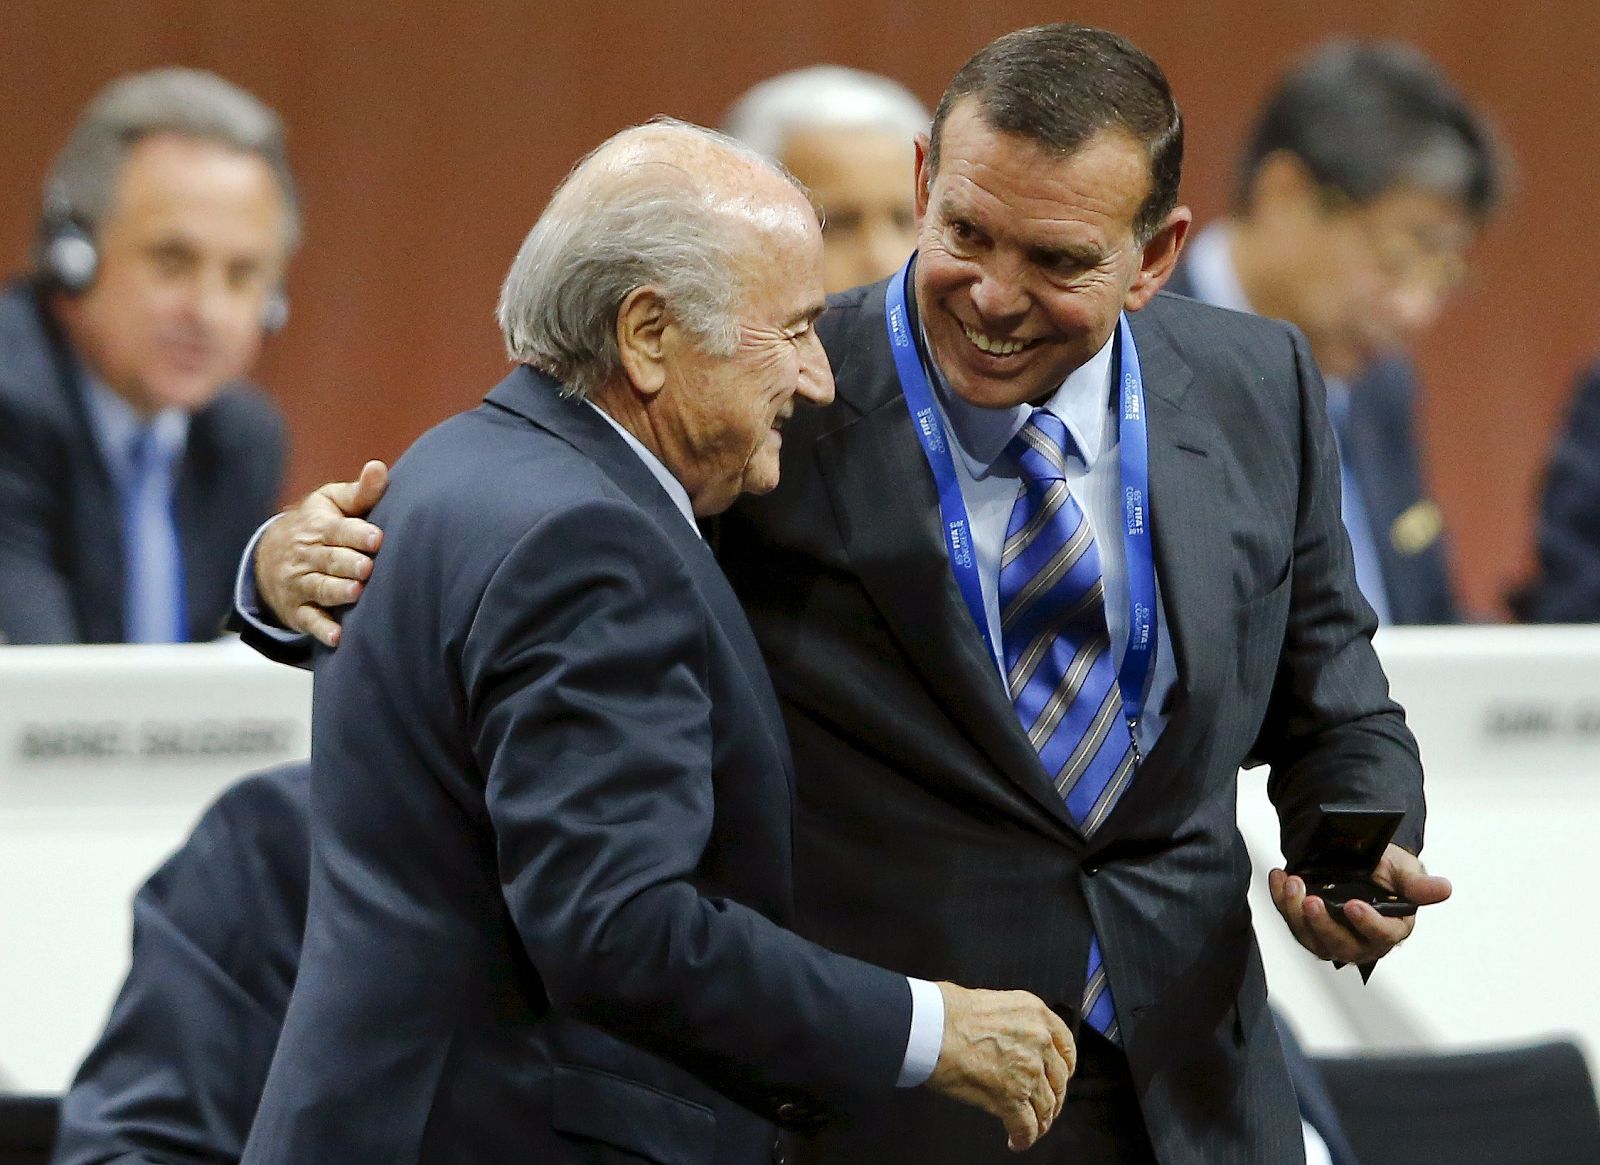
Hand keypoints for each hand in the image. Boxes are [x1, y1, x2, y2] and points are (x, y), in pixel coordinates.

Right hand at [255, 460, 388, 645]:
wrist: (268, 554)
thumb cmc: (315, 525)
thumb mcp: (330, 502)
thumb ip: (359, 491)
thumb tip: (379, 467)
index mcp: (319, 527)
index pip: (338, 530)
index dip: (357, 534)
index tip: (377, 538)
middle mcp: (307, 555)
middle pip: (329, 560)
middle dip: (347, 564)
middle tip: (367, 568)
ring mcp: (300, 583)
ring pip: (319, 588)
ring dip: (337, 592)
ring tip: (355, 593)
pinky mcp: (298, 609)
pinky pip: (309, 620)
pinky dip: (322, 629)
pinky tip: (338, 637)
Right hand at [924, 982, 1073, 1152]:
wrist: (931, 1026)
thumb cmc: (947, 1011)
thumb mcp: (995, 1003)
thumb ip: (1013, 1024)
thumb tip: (1009, 1041)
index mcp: (1036, 1014)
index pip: (1065, 1047)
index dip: (1063, 1068)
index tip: (1060, 1077)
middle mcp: (1039, 1041)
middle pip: (1058, 1080)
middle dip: (1052, 1098)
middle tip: (1043, 1107)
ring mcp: (1028, 1071)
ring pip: (1046, 1106)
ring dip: (1040, 1122)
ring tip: (1030, 1128)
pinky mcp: (1011, 1097)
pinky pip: (1026, 1126)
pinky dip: (1024, 1137)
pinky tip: (1017, 1140)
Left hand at [1270, 843, 1451, 965]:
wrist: (1359, 863)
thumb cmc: (1386, 871)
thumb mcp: (1403, 871)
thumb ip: (1417, 884)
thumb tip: (1445, 889)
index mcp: (1391, 930)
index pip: (1381, 935)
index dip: (1368, 923)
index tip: (1353, 905)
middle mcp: (1361, 942)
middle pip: (1340, 945)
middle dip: (1322, 923)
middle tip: (1310, 899)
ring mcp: (1332, 939)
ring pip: (1311, 938)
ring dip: (1295, 912)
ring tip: (1292, 882)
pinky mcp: (1309, 930)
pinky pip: (1292, 922)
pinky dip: (1282, 900)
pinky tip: (1279, 878)